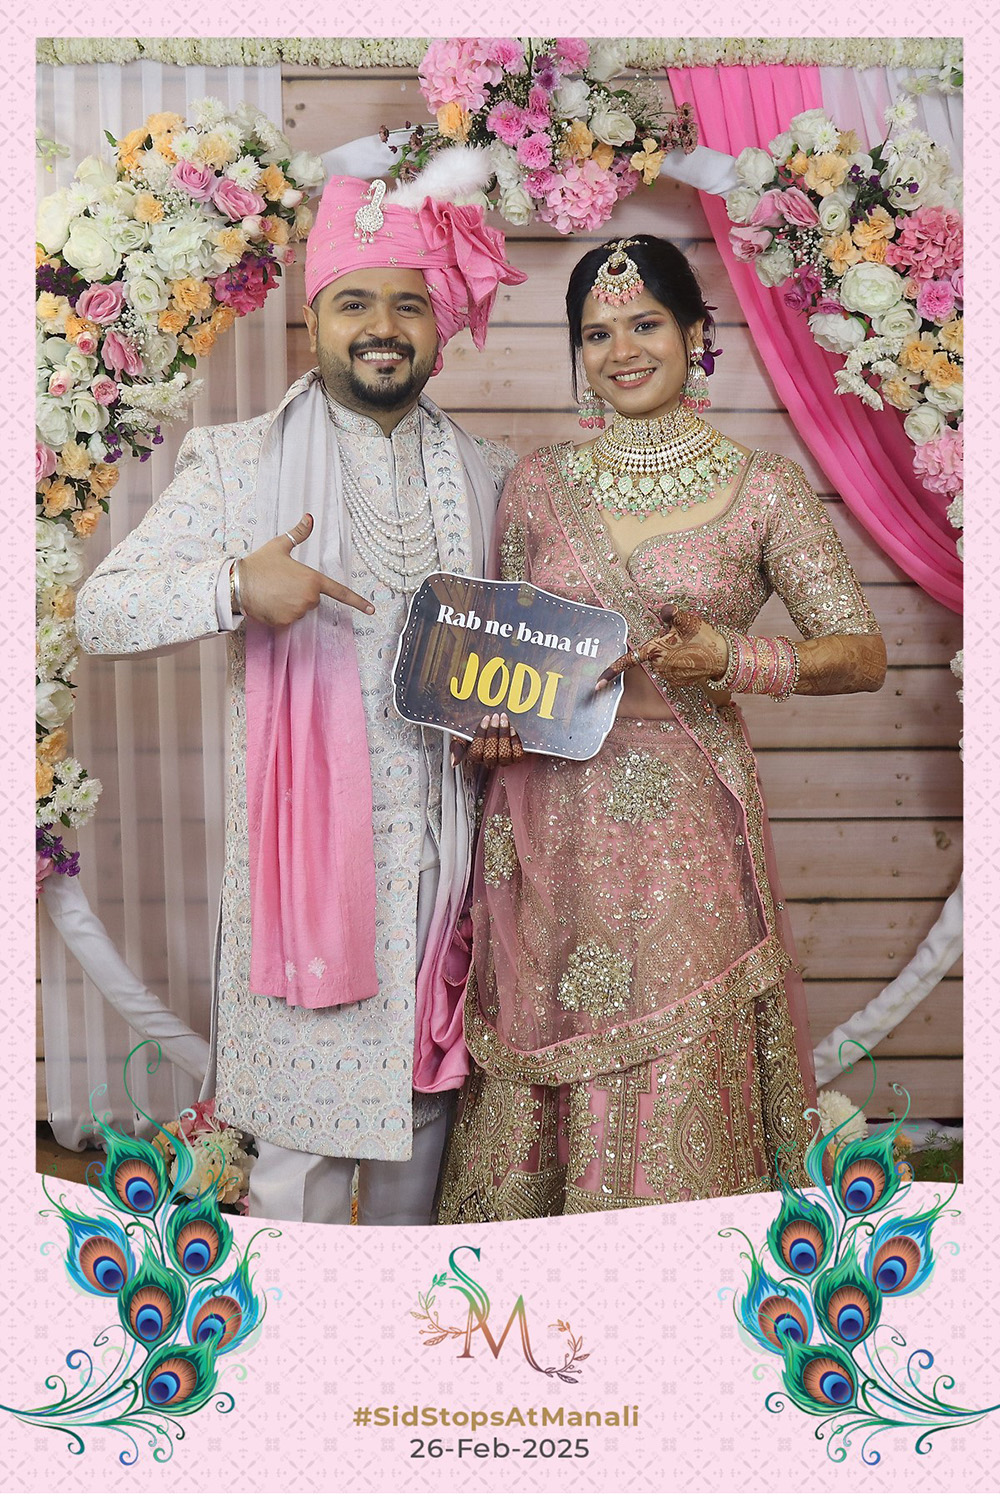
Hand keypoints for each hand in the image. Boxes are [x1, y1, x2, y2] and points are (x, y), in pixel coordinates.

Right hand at [237, 513, 374, 626]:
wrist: (238, 584)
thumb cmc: (259, 564)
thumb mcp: (280, 546)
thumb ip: (298, 534)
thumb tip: (309, 517)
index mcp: (312, 579)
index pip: (340, 592)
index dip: (358, 602)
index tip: (372, 610)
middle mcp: (308, 598)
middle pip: (312, 598)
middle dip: (300, 592)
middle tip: (281, 582)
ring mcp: (297, 612)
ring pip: (300, 609)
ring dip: (290, 603)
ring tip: (273, 591)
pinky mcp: (285, 623)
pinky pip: (288, 619)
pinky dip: (280, 613)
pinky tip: (269, 602)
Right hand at [450, 712, 525, 770]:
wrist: (494, 721)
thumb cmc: (476, 727)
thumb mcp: (462, 733)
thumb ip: (457, 745)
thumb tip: (454, 762)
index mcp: (475, 756)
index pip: (476, 753)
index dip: (481, 736)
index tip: (485, 719)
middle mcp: (489, 761)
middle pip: (490, 755)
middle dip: (493, 734)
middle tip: (495, 717)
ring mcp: (503, 760)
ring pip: (504, 755)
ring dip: (505, 736)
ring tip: (504, 720)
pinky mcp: (516, 756)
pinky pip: (517, 754)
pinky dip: (515, 742)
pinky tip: (512, 729)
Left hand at [596, 604, 728, 688]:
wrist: (724, 658)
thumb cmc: (703, 637)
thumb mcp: (687, 620)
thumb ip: (671, 614)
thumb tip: (664, 609)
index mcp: (655, 650)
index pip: (628, 660)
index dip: (611, 672)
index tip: (597, 684)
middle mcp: (658, 666)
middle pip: (651, 654)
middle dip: (661, 646)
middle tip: (680, 638)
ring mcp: (668, 676)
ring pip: (662, 662)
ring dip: (671, 654)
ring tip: (689, 647)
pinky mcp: (678, 682)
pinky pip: (672, 670)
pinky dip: (678, 663)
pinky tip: (692, 657)